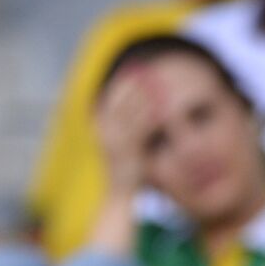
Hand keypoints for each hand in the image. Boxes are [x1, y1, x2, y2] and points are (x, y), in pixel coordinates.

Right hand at [95, 66, 161, 196]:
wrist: (118, 196)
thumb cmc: (124, 170)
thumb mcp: (122, 145)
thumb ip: (124, 126)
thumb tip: (135, 109)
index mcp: (101, 125)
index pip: (112, 96)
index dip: (125, 82)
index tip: (138, 70)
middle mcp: (106, 130)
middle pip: (121, 99)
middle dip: (136, 84)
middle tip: (151, 70)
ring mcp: (116, 140)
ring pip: (131, 111)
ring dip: (146, 95)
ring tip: (159, 82)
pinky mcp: (129, 150)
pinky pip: (142, 128)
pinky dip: (151, 115)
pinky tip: (163, 107)